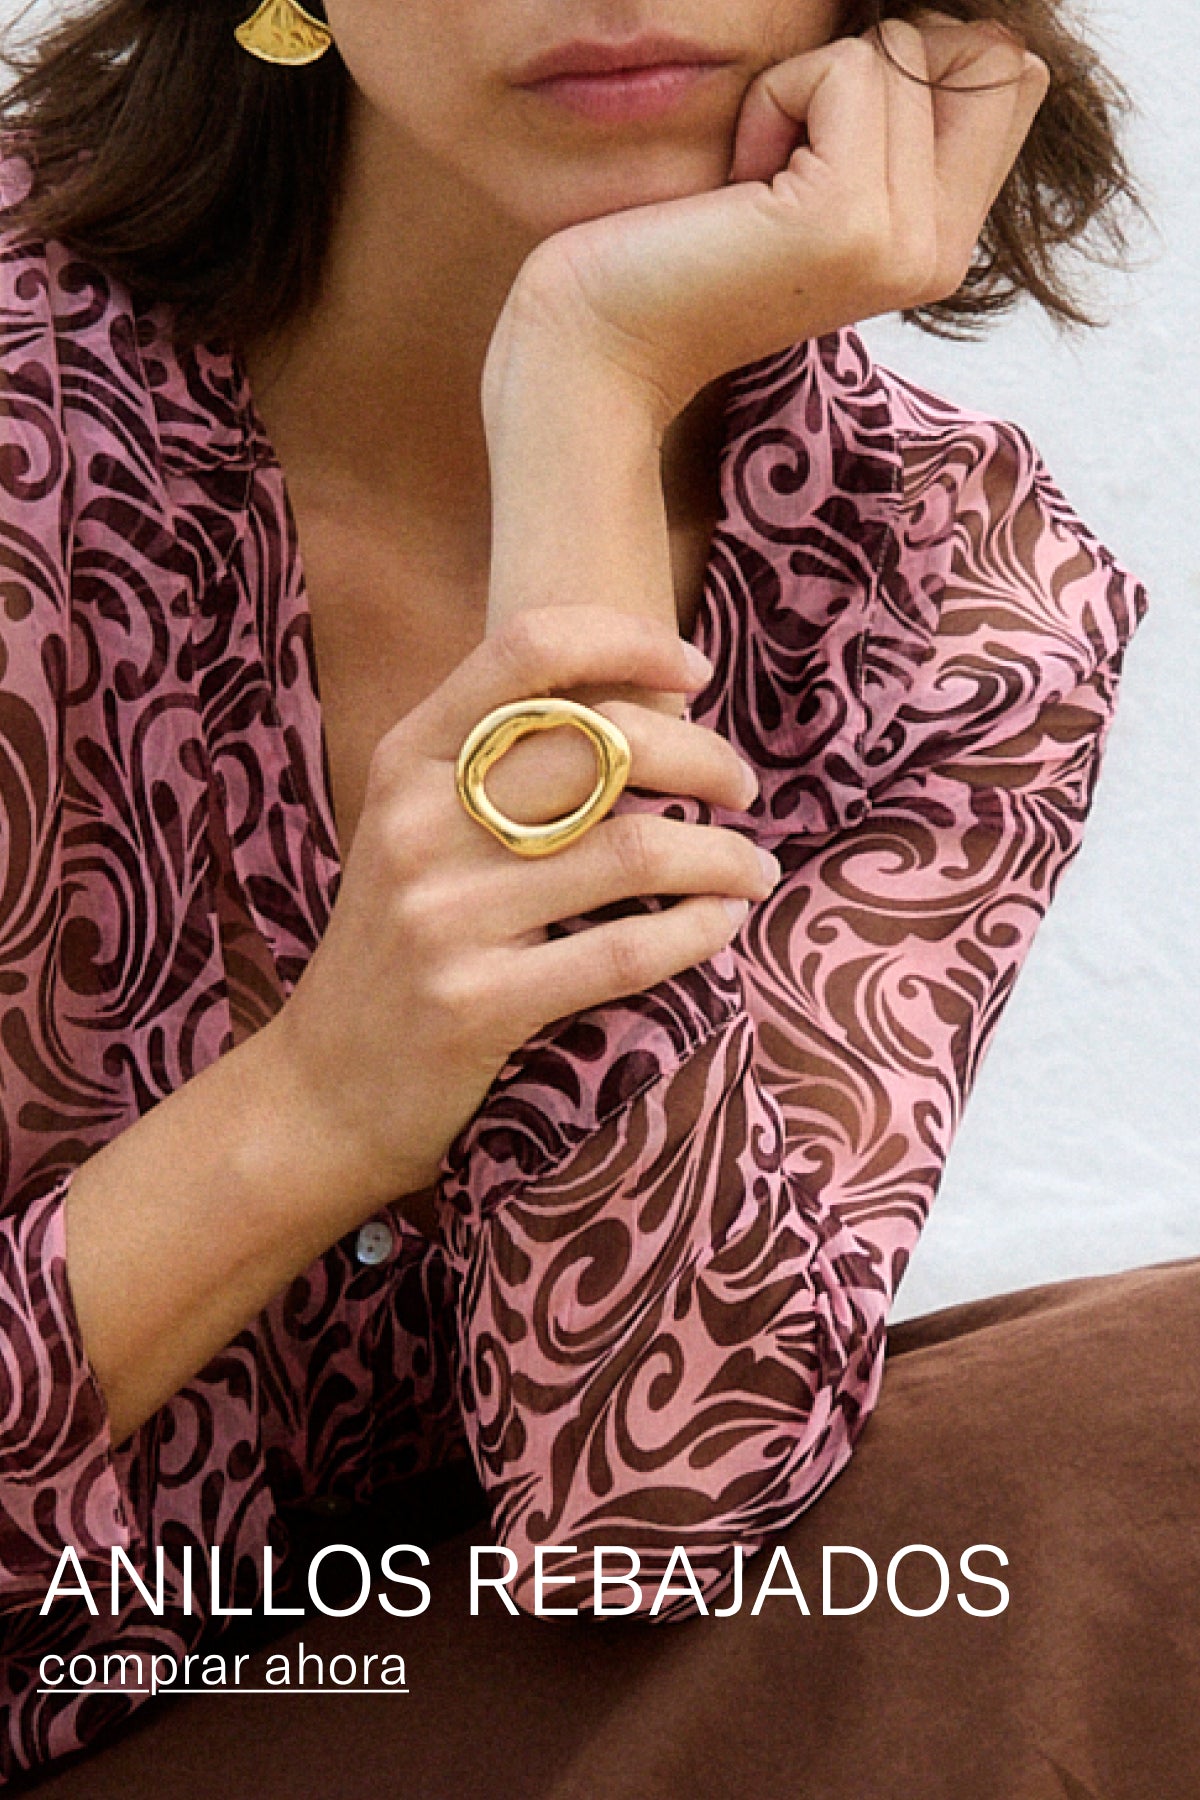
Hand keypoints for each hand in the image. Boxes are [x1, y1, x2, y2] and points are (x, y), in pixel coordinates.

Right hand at [261, 607, 773, 1213]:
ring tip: (753, 870)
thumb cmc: (401, 946)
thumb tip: (647, 701)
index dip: (629, 641)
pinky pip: (626, 951)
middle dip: (708, 759)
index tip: (697, 671)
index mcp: (407, 758)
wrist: (324, 1090)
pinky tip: (722, 925)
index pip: (526, 648)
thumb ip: (501, 763)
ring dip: (725, 856)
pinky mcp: (477, 1003)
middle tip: (743, 791)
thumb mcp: (418, 831)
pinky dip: (699, 932)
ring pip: (637, 849)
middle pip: (607, 744)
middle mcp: (418, 822)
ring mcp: (443, 914)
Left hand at [484, 15, 1050, 429]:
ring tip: (749, 189)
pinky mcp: (848, 220)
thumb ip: (890, 122)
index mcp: (940, 245)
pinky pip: (845, 70)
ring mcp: (903, 243)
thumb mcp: (810, 176)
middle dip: (872, 65)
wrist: (602, 346)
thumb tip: (933, 27)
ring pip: (902, 52)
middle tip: (785, 161)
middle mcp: (940, 254)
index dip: (916, 63)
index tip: (820, 141)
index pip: (1009, 74)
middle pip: (983, 53)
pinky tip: (734, 186)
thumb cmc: (680, 252)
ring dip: (802, 88)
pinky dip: (773, 98)